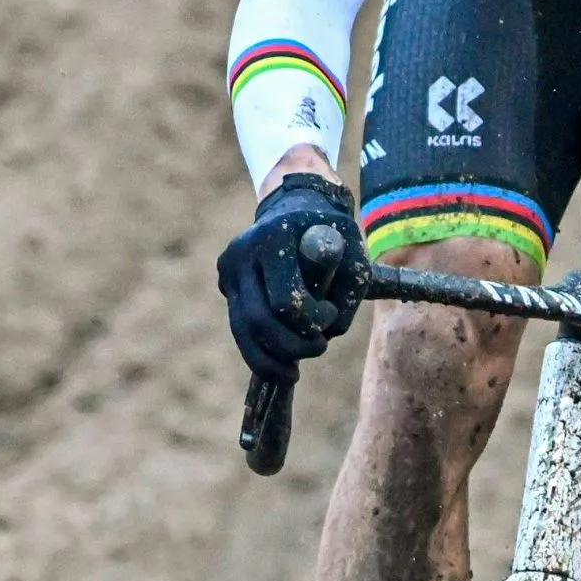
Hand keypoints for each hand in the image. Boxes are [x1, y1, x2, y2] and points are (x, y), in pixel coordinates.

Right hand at [218, 173, 360, 380]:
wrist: (297, 206)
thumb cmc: (333, 234)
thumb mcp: (355, 253)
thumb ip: (351, 292)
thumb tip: (328, 332)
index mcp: (274, 238)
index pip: (285, 301)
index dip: (311, 323)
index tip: (330, 318)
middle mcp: (242, 252)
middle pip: (257, 321)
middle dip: (289, 347)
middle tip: (317, 350)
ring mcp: (229, 267)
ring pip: (241, 329)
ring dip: (267, 359)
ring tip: (291, 374)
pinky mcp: (226, 281)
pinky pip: (239, 325)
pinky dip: (257, 350)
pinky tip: (277, 365)